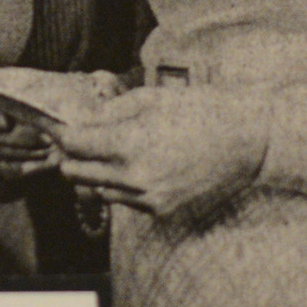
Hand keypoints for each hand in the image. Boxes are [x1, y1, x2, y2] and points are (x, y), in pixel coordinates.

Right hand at [0, 68, 123, 174]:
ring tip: (53, 146)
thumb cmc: (73, 93)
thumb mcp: (58, 88)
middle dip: (18, 139)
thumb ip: (32, 97)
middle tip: (47, 138)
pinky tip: (50, 160)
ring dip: (28, 152)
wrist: (90, 114)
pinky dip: (31, 166)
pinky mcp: (6, 161)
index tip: (5, 123)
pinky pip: (8, 171)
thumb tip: (10, 120)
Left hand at [51, 86, 268, 219]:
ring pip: (97, 190)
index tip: (59, 124)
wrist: (247, 141)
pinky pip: (123, 200)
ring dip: (95, 172)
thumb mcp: (152, 97)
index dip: (62, 133)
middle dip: (71, 155)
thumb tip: (81, 120)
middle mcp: (135, 177)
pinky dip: (120, 184)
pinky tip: (137, 165)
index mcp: (131, 143)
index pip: (73, 145)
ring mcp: (147, 198)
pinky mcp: (160, 210)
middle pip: (75, 173)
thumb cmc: (202, 110)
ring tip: (112, 151)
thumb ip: (110, 111)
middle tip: (80, 138)